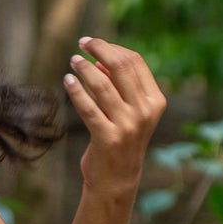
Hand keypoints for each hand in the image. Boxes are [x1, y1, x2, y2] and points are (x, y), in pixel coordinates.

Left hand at [64, 36, 166, 204]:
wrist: (117, 180)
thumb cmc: (121, 140)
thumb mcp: (129, 112)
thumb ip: (121, 86)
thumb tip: (102, 59)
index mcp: (155, 100)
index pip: (134, 62)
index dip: (112, 48)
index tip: (92, 43)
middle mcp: (144, 112)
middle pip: (120, 67)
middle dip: (98, 50)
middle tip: (81, 44)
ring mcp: (127, 125)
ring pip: (102, 85)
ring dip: (85, 68)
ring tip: (73, 62)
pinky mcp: (107, 138)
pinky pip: (88, 107)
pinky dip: (76, 90)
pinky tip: (67, 81)